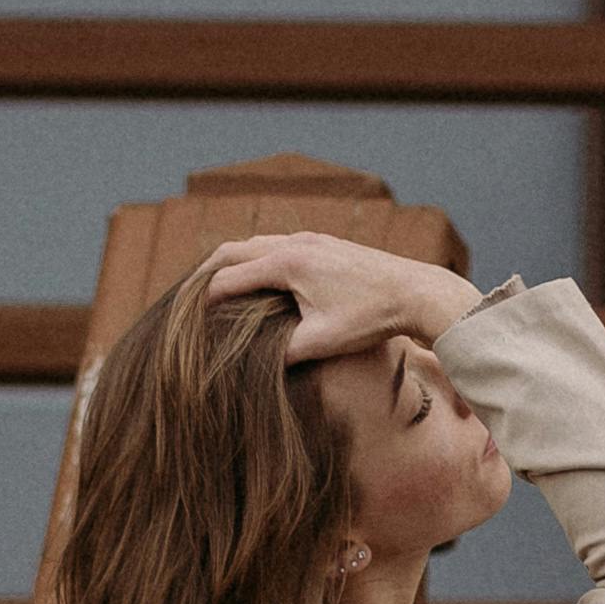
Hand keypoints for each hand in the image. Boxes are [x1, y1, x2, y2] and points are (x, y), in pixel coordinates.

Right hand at [194, 229, 475, 366]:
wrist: (417, 293)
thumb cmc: (370, 319)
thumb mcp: (320, 342)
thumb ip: (281, 351)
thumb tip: (249, 365)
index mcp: (286, 263)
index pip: (228, 279)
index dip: (204, 302)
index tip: (186, 324)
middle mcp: (294, 242)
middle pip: (232, 251)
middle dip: (207, 274)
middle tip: (186, 299)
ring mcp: (311, 238)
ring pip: (255, 244)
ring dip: (233, 265)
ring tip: (215, 289)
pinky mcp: (324, 242)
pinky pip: (276, 245)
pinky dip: (257, 260)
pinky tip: (258, 281)